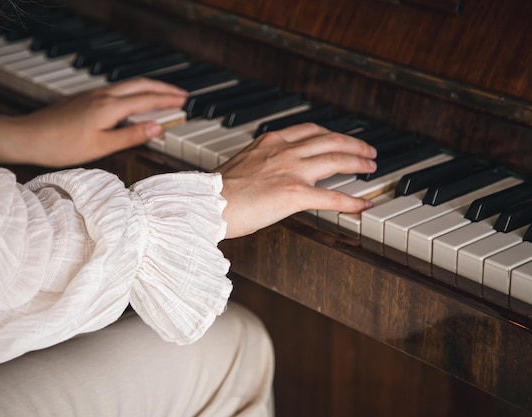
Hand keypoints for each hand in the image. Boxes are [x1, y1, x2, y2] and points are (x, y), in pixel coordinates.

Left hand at [0, 78, 187, 166]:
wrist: (28, 137)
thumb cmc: (61, 145)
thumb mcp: (101, 146)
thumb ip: (131, 136)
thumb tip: (156, 128)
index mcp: (110, 107)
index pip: (147, 99)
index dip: (168, 100)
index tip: (185, 101)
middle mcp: (103, 96)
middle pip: (140, 84)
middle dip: (163, 87)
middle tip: (181, 94)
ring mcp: (92, 95)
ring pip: (128, 85)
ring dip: (149, 88)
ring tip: (163, 95)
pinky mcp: (85, 99)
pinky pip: (117, 90)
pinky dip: (134, 91)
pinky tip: (134, 100)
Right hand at [215, 123, 377, 238]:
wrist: (207, 203)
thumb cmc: (218, 190)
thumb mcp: (243, 162)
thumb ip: (262, 161)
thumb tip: (271, 172)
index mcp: (271, 141)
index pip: (310, 130)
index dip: (332, 134)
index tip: (342, 138)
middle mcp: (285, 151)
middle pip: (331, 140)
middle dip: (354, 144)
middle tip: (368, 151)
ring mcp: (292, 171)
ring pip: (337, 160)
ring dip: (359, 163)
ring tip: (371, 167)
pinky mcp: (294, 194)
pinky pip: (331, 197)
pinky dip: (352, 202)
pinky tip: (363, 205)